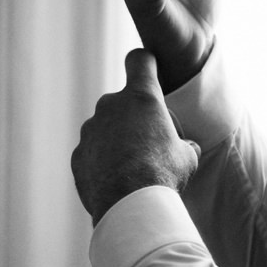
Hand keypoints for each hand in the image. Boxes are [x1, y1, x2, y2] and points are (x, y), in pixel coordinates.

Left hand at [72, 49, 203, 224]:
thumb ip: (184, 143)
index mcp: (141, 97)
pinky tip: (116, 182)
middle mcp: (110, 106)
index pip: (139, 60)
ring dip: (116, 141)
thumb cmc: (162, 175)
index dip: (145, 64)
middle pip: (122, 101)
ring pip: (105, 128)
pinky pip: (92, 153)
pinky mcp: (78, 154)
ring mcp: (90, 130)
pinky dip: (102, 162)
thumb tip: (188, 147)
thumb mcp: (187, 156)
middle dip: (133, 117)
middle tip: (148, 144)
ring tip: (132, 169)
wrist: (128, 205)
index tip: (148, 70)